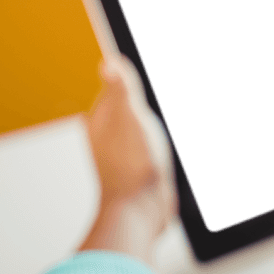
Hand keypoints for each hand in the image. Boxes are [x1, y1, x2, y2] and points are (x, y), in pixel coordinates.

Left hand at [79, 56, 176, 262]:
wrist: (140, 213)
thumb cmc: (132, 166)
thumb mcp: (130, 117)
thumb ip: (121, 89)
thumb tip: (109, 61)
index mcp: (101, 119)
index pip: (116, 86)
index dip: (134, 77)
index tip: (150, 70)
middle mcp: (109, 136)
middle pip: (131, 105)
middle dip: (148, 100)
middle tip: (162, 96)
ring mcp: (125, 153)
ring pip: (144, 127)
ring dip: (157, 123)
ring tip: (168, 121)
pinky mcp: (141, 168)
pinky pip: (153, 145)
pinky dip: (163, 141)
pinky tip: (172, 144)